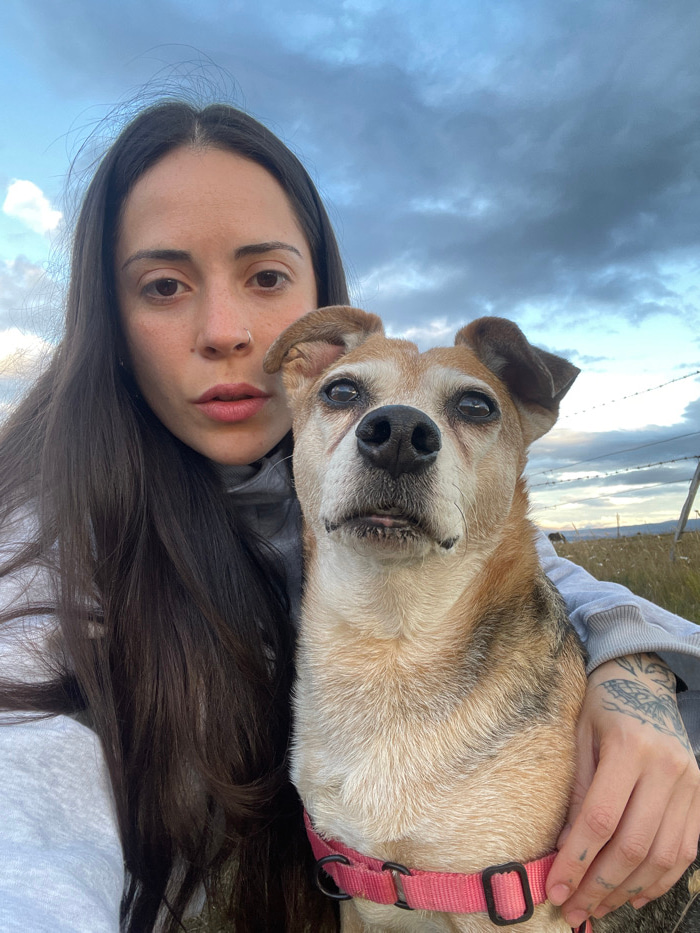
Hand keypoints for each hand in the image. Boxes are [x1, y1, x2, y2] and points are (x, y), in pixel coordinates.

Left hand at [546, 653, 699, 928]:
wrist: (643, 680)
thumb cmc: (602, 705)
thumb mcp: (579, 736)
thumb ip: (577, 790)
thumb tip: (565, 850)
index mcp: (629, 747)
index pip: (601, 818)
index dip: (577, 859)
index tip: (554, 887)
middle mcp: (666, 768)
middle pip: (634, 844)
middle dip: (600, 884)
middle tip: (573, 909)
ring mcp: (690, 784)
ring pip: (663, 855)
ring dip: (627, 889)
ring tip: (597, 907)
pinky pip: (685, 851)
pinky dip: (660, 880)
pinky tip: (632, 894)